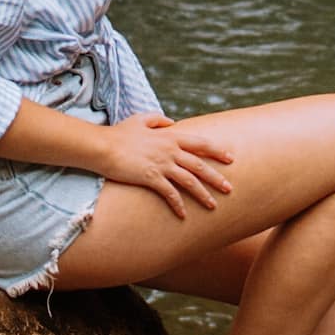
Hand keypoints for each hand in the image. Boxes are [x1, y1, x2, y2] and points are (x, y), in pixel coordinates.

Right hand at [100, 114, 234, 218]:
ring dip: (203, 194)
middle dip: (216, 177)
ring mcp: (161, 164)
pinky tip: (184, 215)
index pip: (200, 143)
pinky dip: (178, 205)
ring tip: (214, 205)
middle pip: (200, 165)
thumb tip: (171, 122)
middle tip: (229, 188)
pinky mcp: (151, 178)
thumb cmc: (119, 133)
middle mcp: (170, 150)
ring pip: (189, 181)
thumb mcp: (141, 119)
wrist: (103, 146)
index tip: (231, 158)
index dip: (217, 150)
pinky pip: (169, 194)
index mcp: (170, 136)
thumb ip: (158, 119)